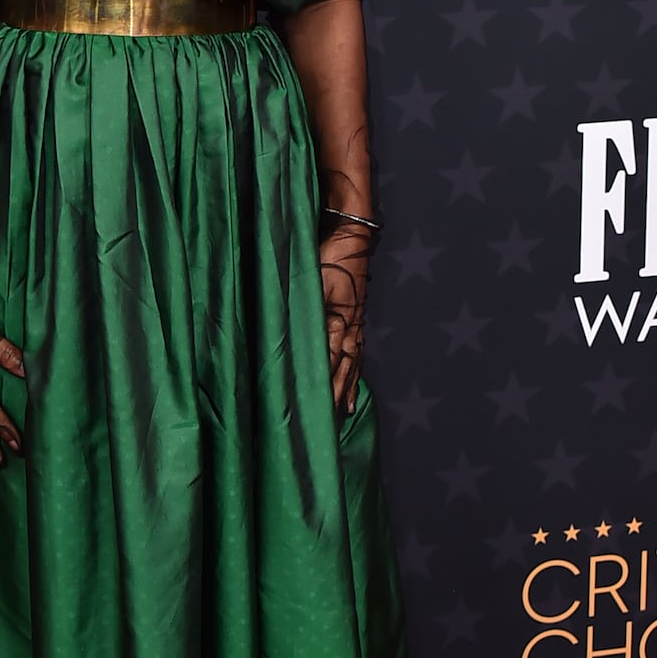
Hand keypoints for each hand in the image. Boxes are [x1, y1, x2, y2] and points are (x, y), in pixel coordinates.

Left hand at [319, 224, 370, 415]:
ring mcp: (355, 323)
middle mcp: (349, 326)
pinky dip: (355, 372)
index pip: (327, 358)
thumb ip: (306, 310)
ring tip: (343, 411)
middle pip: (342, 367)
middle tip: (326, 421)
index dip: (322, 382)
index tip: (312, 404)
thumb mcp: (313, 282)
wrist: (351, 236)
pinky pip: (357, 351)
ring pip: (351, 363)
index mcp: (338, 319)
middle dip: (334, 393)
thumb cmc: (329, 256)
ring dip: (346, 387)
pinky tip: (353, 386)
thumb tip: (299, 337)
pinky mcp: (355, 317)